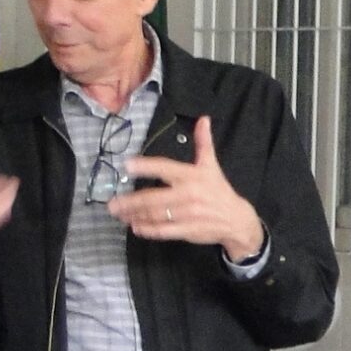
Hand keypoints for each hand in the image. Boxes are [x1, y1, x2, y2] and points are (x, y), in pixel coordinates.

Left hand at [108, 117, 264, 259]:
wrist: (237, 220)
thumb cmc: (219, 191)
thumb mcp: (211, 165)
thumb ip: (203, 143)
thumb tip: (203, 119)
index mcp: (192, 176)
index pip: (165, 168)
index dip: (146, 166)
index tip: (127, 164)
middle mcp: (188, 194)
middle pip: (154, 198)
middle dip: (131, 201)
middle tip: (112, 203)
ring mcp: (187, 214)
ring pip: (156, 215)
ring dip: (135, 215)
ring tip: (120, 214)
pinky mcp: (188, 230)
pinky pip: (164, 231)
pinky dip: (149, 230)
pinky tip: (136, 227)